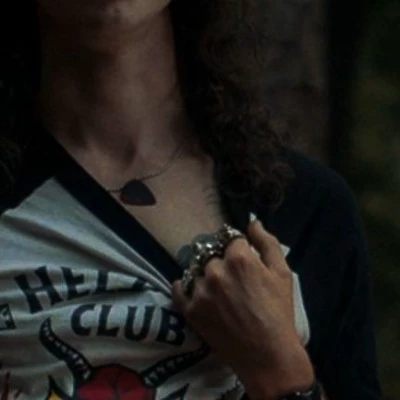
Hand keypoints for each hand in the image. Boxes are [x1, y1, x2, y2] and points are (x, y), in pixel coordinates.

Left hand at [172, 216, 314, 398]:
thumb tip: (252, 221)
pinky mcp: (189, 310)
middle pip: (211, 253)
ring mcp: (199, 291)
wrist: (268, 356)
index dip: (237, 247)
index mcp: (238, 258)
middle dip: (220, 259)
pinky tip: (195, 290)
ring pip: (196, 269)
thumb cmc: (279, 312)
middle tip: (231, 276)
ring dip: (204, 273)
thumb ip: (267, 242)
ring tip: (216, 289)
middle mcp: (215, 270)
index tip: (241, 258)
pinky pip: (178, 288)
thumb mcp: (282, 273)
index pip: (230, 238)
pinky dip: (184, 286)